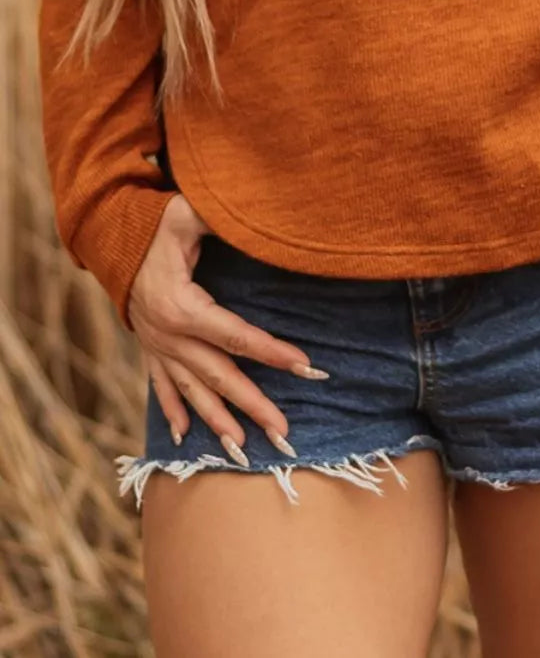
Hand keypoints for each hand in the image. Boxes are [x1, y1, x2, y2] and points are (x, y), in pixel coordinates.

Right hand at [127, 192, 327, 466]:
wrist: (107, 237)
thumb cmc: (154, 223)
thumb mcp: (187, 214)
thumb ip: (217, 219)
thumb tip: (255, 214)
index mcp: (180, 305)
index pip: (235, 335)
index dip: (272, 351)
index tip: (306, 366)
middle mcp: (167, 335)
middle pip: (218, 375)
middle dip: (253, 405)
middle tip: (285, 433)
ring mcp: (156, 346)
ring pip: (191, 391)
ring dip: (218, 422)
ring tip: (243, 451)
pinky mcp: (149, 348)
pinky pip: (162, 387)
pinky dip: (172, 412)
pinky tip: (182, 438)